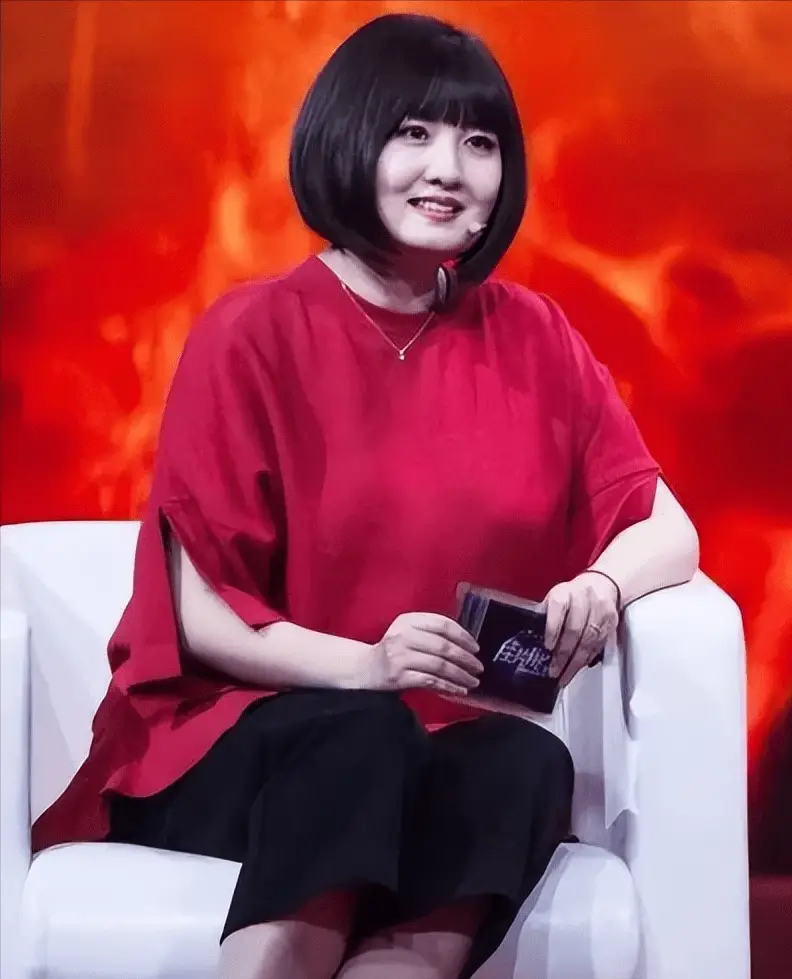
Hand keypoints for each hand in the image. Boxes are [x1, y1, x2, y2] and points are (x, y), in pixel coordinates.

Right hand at [361, 613, 482, 696]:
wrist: (365, 669)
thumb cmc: (394, 651)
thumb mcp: (408, 633)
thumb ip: (431, 634)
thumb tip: (468, 646)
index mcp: (408, 620)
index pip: (442, 624)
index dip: (463, 636)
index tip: (476, 648)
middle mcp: (403, 635)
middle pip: (443, 646)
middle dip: (465, 658)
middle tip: (479, 668)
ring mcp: (399, 656)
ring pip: (439, 665)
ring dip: (460, 675)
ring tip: (473, 681)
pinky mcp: (398, 676)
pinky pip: (430, 681)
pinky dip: (448, 686)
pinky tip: (459, 690)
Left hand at [543, 572, 619, 686]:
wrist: (603, 584)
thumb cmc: (572, 595)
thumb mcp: (555, 598)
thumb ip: (545, 615)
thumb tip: (534, 640)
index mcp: (564, 592)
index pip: (558, 608)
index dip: (553, 628)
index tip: (548, 647)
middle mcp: (583, 599)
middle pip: (574, 629)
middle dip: (563, 654)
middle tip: (554, 671)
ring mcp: (599, 610)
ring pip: (588, 640)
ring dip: (576, 662)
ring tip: (565, 676)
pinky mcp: (611, 622)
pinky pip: (599, 644)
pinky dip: (588, 658)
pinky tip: (578, 667)